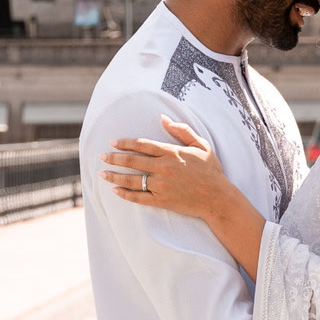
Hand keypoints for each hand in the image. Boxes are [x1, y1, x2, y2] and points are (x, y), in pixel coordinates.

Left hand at [100, 118, 231, 219]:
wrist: (218, 198)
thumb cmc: (211, 171)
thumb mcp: (201, 145)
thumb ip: (182, 131)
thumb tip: (163, 119)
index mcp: (171, 153)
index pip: (142, 145)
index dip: (125, 143)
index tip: (113, 142)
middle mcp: (163, 168)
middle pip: (132, 161)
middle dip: (114, 158)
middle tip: (101, 156)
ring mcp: (161, 186)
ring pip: (132, 179)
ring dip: (114, 176)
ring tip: (102, 174)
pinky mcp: (162, 201)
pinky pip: (139, 198)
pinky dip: (125, 194)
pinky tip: (115, 191)